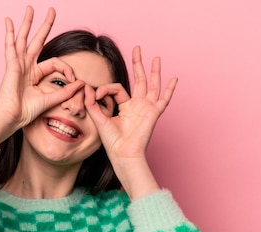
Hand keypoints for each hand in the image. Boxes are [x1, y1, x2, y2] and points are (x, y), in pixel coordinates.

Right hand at [0, 6, 84, 142]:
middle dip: (45, 26)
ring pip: (24, 38)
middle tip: (52, 11)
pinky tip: (8, 21)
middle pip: (37, 41)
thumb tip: (81, 83)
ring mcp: (18, 64)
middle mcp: (26, 66)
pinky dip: (9, 33)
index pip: (55, 62)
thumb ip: (66, 91)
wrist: (13, 118)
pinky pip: (10, 46)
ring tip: (30, 8)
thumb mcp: (51, 99)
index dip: (66, 68)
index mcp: (35, 74)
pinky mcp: (12, 65)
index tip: (73, 78)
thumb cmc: (27, 112)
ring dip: (27, 23)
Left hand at [85, 46, 176, 161]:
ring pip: (153, 85)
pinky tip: (174, 78)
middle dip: (138, 64)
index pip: (118, 88)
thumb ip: (92, 103)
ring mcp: (147, 109)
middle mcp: (137, 106)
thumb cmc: (112, 142)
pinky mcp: (153, 113)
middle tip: (137, 49)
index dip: (105, 89)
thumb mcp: (99, 119)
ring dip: (154, 71)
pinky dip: (169, 89)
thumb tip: (86, 88)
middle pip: (139, 80)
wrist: (123, 154)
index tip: (96, 94)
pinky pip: (164, 99)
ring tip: (156, 58)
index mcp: (125, 107)